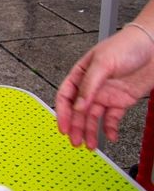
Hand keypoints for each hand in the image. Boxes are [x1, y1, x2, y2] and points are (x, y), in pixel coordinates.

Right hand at [55, 23, 153, 148]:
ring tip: (90, 145)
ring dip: (91, 131)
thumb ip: (89, 85)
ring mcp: (107, 95)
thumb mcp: (103, 62)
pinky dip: (110, 128)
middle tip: (75, 142)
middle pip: (79, 111)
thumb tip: (78, 106)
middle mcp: (92, 86)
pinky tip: (110, 136)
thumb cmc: (126, 45)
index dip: (63, 112)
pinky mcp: (122, 101)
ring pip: (94, 117)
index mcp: (81, 74)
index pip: (66, 96)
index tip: (63, 127)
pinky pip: (113, 118)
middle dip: (76, 127)